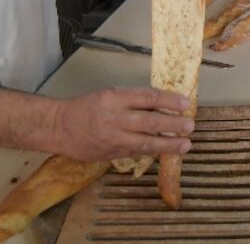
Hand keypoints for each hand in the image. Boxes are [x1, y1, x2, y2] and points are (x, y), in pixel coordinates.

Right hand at [51, 88, 192, 160]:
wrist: (59, 127)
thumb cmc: (86, 107)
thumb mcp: (108, 95)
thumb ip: (132, 101)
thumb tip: (161, 105)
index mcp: (115, 98)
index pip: (148, 97)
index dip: (169, 100)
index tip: (185, 103)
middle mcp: (115, 118)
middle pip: (150, 121)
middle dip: (173, 124)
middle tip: (190, 126)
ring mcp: (113, 138)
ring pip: (146, 142)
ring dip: (168, 144)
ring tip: (185, 145)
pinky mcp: (110, 154)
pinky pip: (135, 153)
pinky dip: (151, 152)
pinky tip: (165, 152)